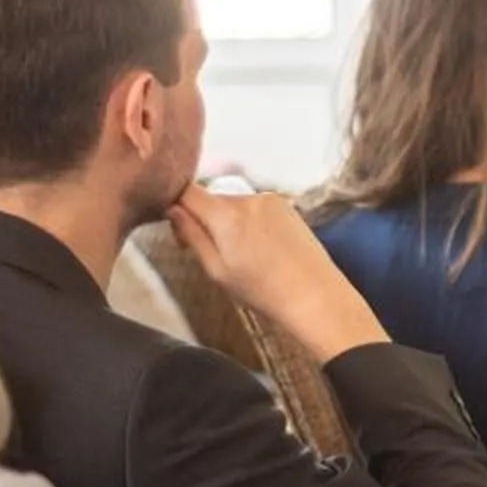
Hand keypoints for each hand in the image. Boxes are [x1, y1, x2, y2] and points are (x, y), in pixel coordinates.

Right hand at [167, 186, 388, 361]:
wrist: (315, 295)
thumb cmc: (262, 290)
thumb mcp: (217, 270)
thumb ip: (191, 235)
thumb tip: (172, 209)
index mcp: (226, 214)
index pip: (186, 191)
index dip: (174, 205)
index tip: (177, 229)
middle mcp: (248, 198)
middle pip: (211, 199)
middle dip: (203, 219)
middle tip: (209, 252)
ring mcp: (270, 199)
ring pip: (233, 204)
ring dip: (227, 221)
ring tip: (241, 255)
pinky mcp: (286, 206)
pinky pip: (255, 207)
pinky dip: (249, 222)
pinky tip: (260, 248)